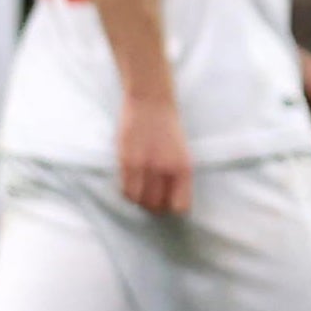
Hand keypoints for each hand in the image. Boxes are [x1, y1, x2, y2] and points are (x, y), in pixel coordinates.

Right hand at [115, 96, 192, 215]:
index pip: (180, 206)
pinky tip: (130, 184)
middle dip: (154, 206)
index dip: (172, 209)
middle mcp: (167, 170)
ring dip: (139, 200)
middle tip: (150, 199)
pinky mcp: (127, 161)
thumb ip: (177, 176)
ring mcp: (146, 166)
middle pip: (158, 206)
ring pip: (140, 201)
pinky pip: (126, 190)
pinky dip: (127, 192)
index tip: (167, 204)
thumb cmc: (167, 127)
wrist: (151, 101)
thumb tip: (170, 201)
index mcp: (184, 169)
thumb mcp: (181, 152)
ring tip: (139, 191)